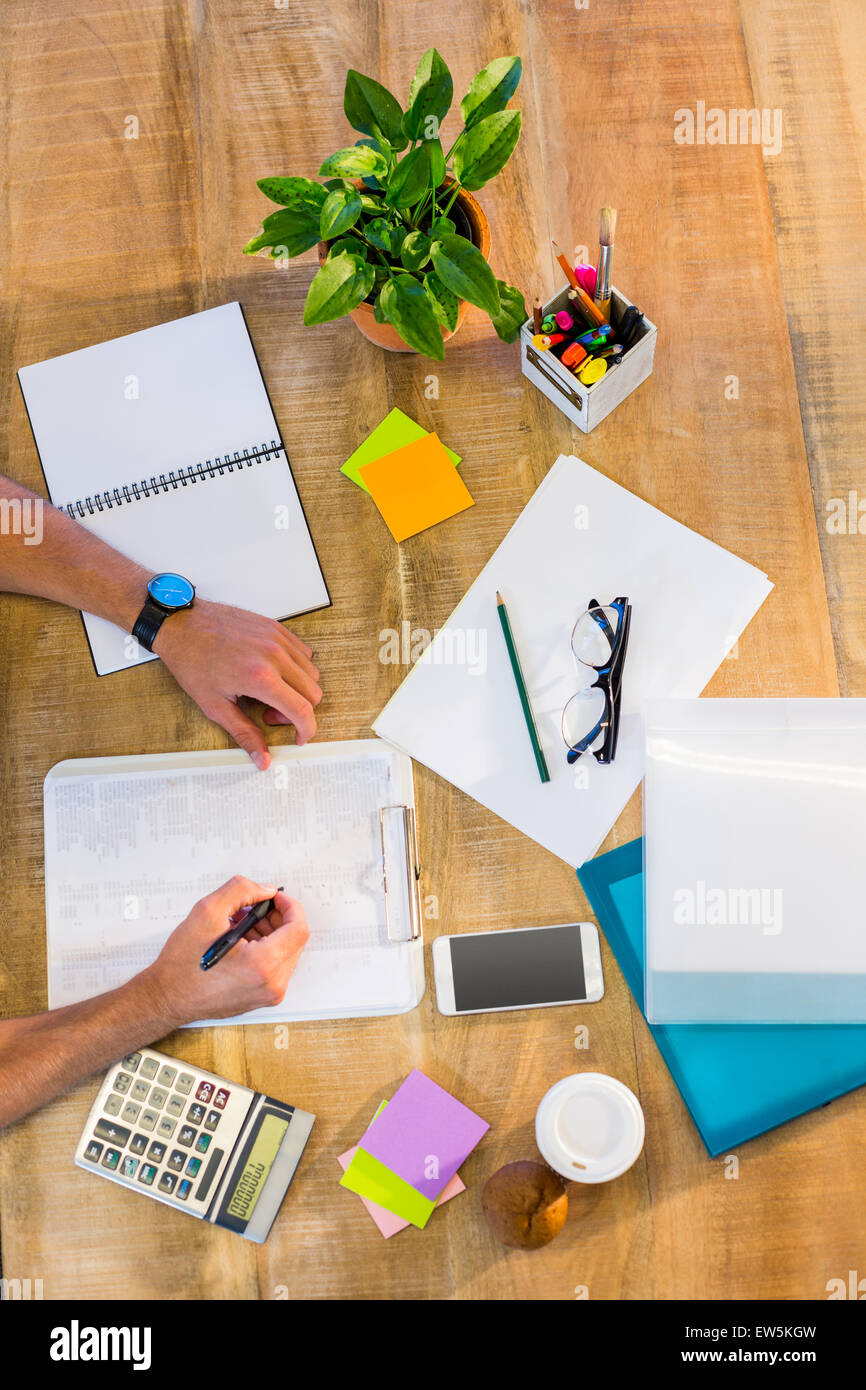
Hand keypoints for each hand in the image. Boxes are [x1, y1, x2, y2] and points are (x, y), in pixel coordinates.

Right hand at [142, 876, 309, 1025]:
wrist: (166, 998)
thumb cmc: (182, 964)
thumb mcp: (207, 912)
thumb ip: (241, 891)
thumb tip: (265, 890)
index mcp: (263, 965)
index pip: (298, 928)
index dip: (289, 906)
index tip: (275, 896)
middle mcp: (272, 984)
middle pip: (295, 940)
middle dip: (277, 917)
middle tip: (255, 906)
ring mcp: (269, 994)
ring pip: (286, 951)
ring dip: (270, 931)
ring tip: (242, 922)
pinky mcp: (263, 997)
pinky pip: (276, 965)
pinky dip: (265, 947)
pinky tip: (241, 939)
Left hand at [153, 599, 322, 768]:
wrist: (181, 626)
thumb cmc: (192, 661)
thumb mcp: (215, 706)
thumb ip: (244, 734)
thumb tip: (262, 758)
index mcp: (260, 677)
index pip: (302, 710)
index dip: (306, 730)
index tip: (299, 737)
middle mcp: (274, 655)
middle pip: (313, 693)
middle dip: (298, 712)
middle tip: (269, 713)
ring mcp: (277, 638)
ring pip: (312, 673)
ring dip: (298, 690)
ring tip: (269, 692)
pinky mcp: (276, 628)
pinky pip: (303, 653)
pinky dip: (296, 668)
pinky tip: (273, 673)